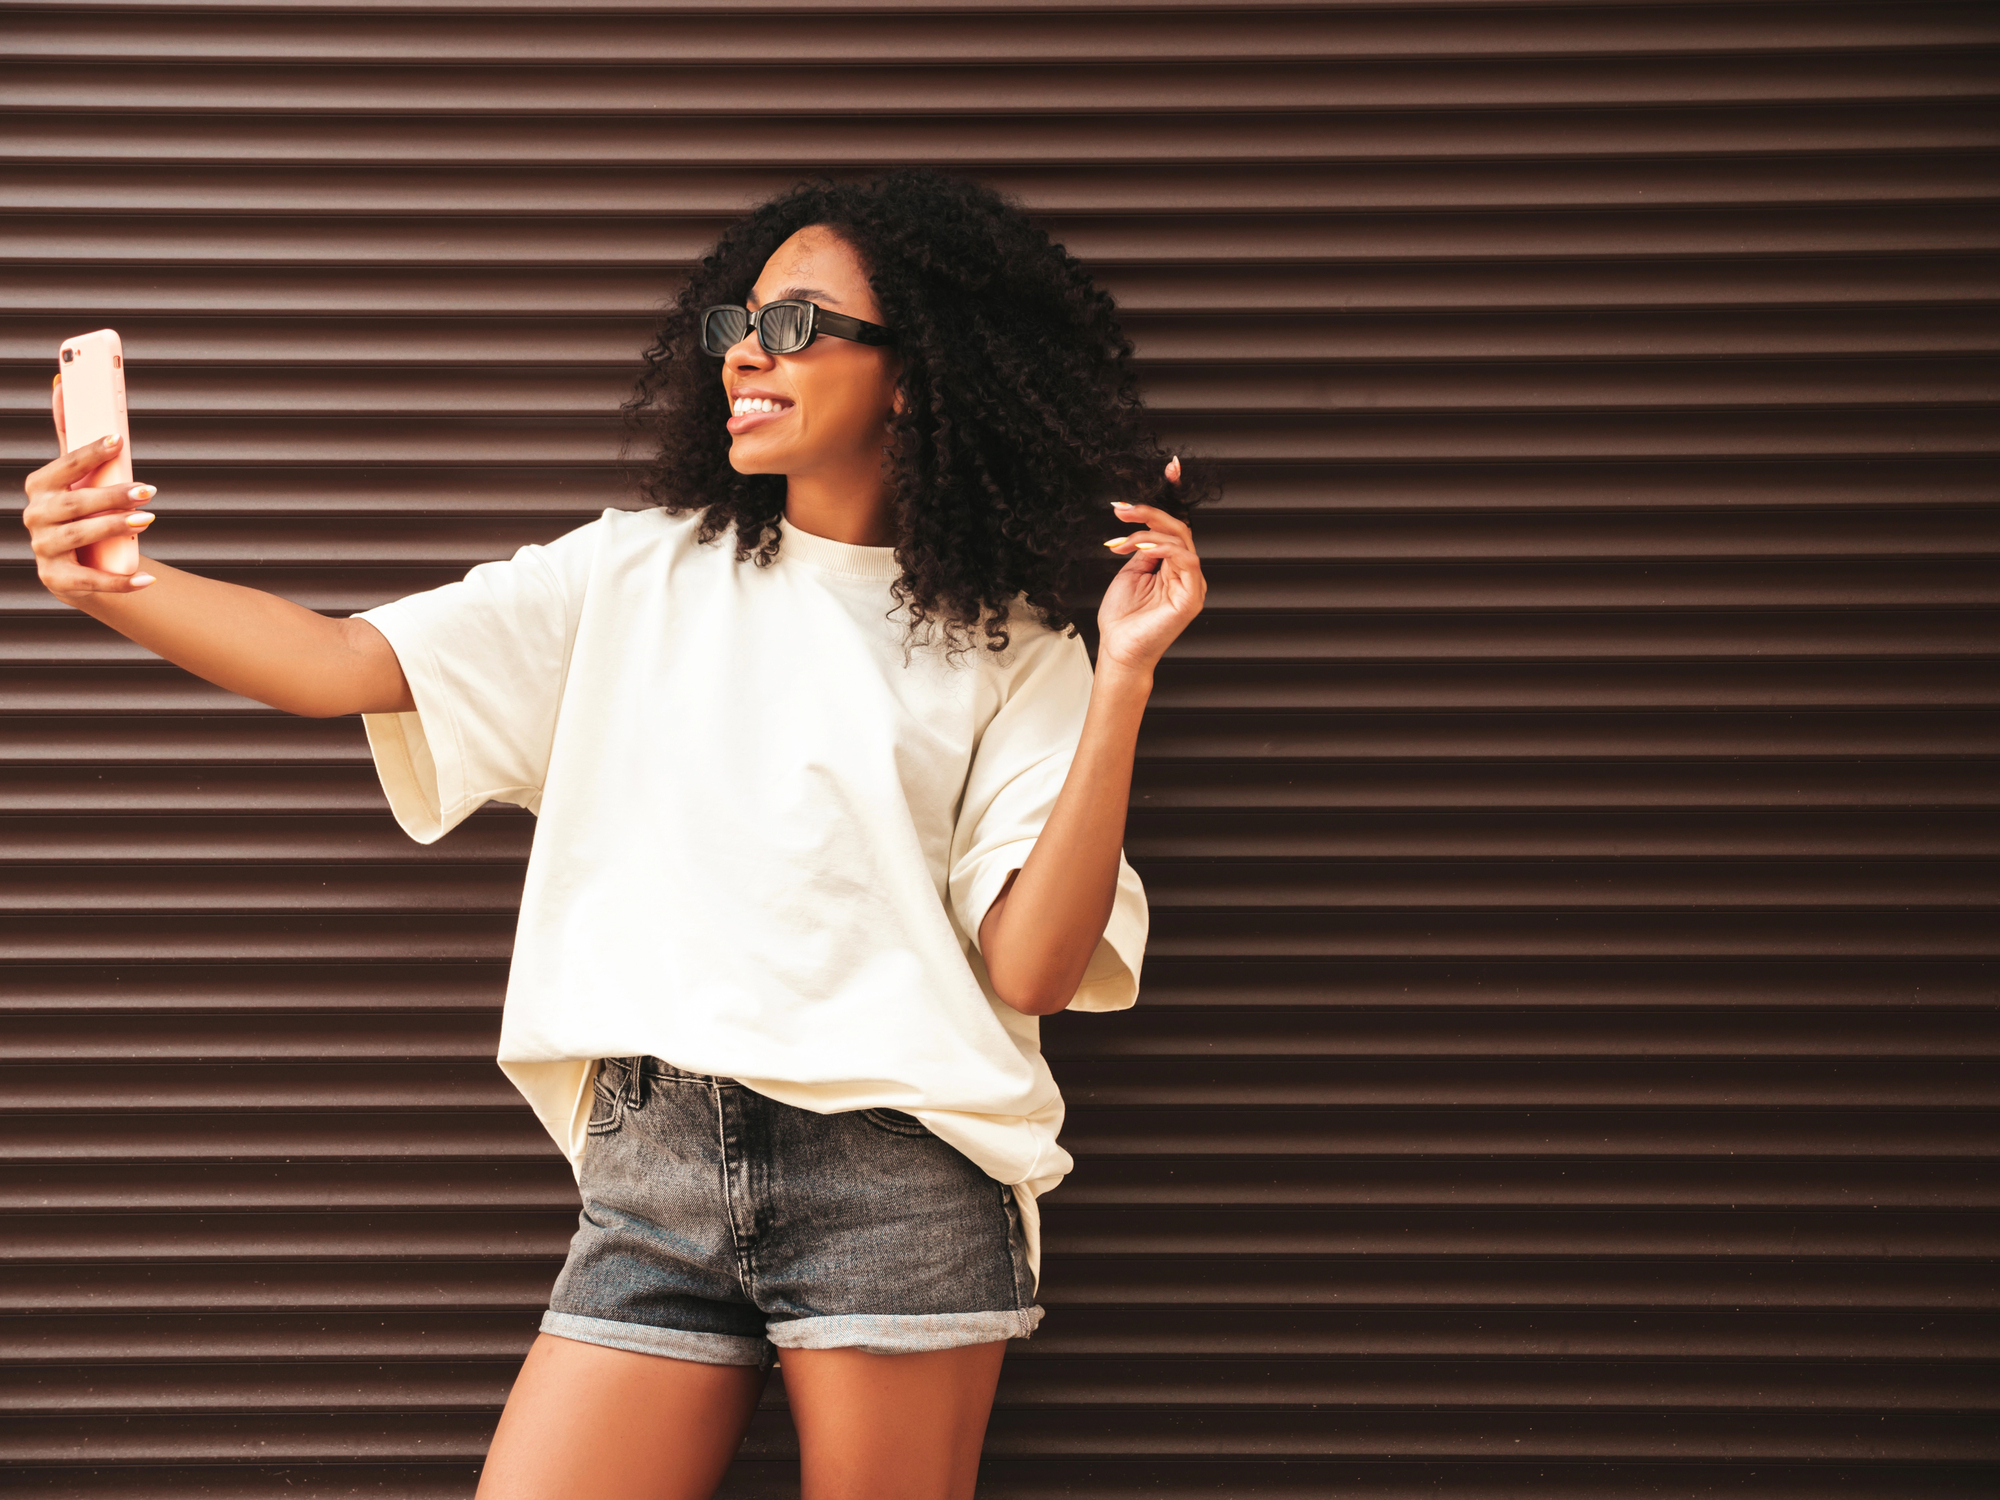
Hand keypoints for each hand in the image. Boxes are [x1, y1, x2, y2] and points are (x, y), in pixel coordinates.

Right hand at [23, 379, 156, 602]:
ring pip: (79, 538)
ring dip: (114, 528)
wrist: (84, 564)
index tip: (117, 439)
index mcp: (39, 488)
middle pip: (73, 505)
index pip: (61, 467)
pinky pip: (91, 582)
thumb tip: (62, 384)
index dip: (87, 453)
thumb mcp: (77, 475)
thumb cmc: (85, 511)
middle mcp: (35, 517)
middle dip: (110, 496)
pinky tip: (147, 580)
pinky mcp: (58, 581)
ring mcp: (44, 550)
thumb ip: (71, 435)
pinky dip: (121, 581)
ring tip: (148, 519)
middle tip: (148, 490)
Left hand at [1097, 457, 1205, 675]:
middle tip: (1122, 508)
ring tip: (1120, 537)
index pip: (1177, 525)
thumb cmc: (1123, 619)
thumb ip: (1142, 549)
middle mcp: (1187, 572)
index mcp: (1174, 566)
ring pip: (1180, 538)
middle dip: (1150, 511)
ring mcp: (1192, 583)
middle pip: (1178, 527)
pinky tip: (1138, 547)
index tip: (1171, 466)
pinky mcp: (1190, 596)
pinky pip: (1183, 558)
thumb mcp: (1130, 573)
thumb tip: (1144, 528)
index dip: (1175, 495)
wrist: (1119, 652)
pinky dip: (1160, 547)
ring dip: (1147, 530)